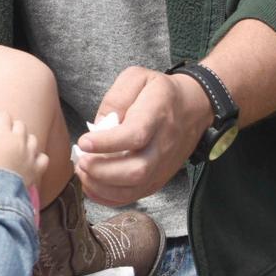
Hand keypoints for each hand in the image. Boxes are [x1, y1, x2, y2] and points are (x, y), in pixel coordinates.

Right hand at [0, 112, 48, 188]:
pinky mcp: (37, 168)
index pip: (3, 115)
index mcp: (1, 132)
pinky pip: (43, 158)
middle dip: (13, 129)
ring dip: (26, 142)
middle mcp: (18, 139)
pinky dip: (38, 159)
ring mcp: (29, 153)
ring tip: (18, 150)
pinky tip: (31, 162)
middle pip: (20, 124)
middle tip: (5, 139)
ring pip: (33, 139)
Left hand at [74, 66, 211, 205]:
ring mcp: (164, 164)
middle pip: (137, 170)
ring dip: (105, 187)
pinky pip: (138, 194)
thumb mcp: (136, 77)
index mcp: (157, 114)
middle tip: (81, 162)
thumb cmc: (159, 91)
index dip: (106, 143)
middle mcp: (163, 144)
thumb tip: (98, 126)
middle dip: (103, 171)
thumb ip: (115, 98)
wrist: (194, 106)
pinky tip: (93, 187)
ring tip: (83, 174)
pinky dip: (113, 197)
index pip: (134, 135)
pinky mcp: (161, 177)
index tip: (83, 142)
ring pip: (137, 187)